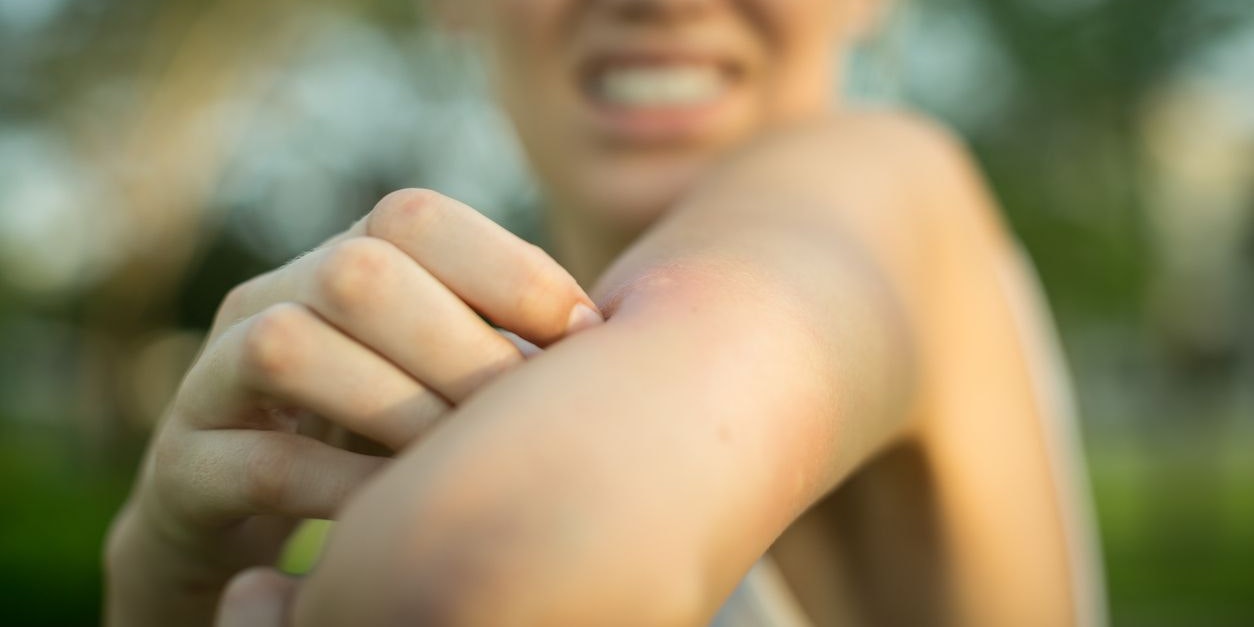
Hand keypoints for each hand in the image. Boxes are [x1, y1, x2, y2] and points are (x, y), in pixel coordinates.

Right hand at [106, 189, 600, 626]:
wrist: (239, 514)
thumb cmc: (371, 436)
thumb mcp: (437, 378)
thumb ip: (501, 345)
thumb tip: (618, 339)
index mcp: (343, 263)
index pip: (414, 217)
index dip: (507, 267)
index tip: (584, 335)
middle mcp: (273, 298)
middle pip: (357, 270)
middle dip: (459, 345)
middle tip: (521, 416)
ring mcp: (215, 378)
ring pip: (290, 346)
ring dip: (396, 409)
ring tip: (456, 464)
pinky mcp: (182, 465)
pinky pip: (257, 462)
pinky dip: (340, 487)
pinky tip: (396, 516)